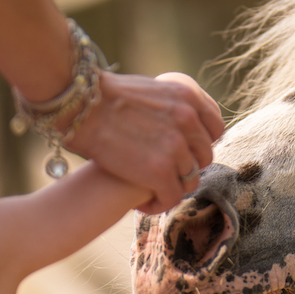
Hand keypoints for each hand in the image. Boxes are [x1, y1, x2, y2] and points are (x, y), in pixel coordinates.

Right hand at [66, 71, 223, 213]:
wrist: (79, 106)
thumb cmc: (104, 97)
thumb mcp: (153, 89)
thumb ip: (174, 105)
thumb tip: (186, 122)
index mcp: (189, 97)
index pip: (215, 129)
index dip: (200, 144)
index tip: (186, 152)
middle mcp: (188, 120)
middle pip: (204, 157)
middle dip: (186, 167)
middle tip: (164, 173)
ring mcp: (176, 147)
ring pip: (189, 180)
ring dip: (172, 187)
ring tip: (152, 190)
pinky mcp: (160, 171)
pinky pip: (172, 197)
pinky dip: (158, 204)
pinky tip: (142, 203)